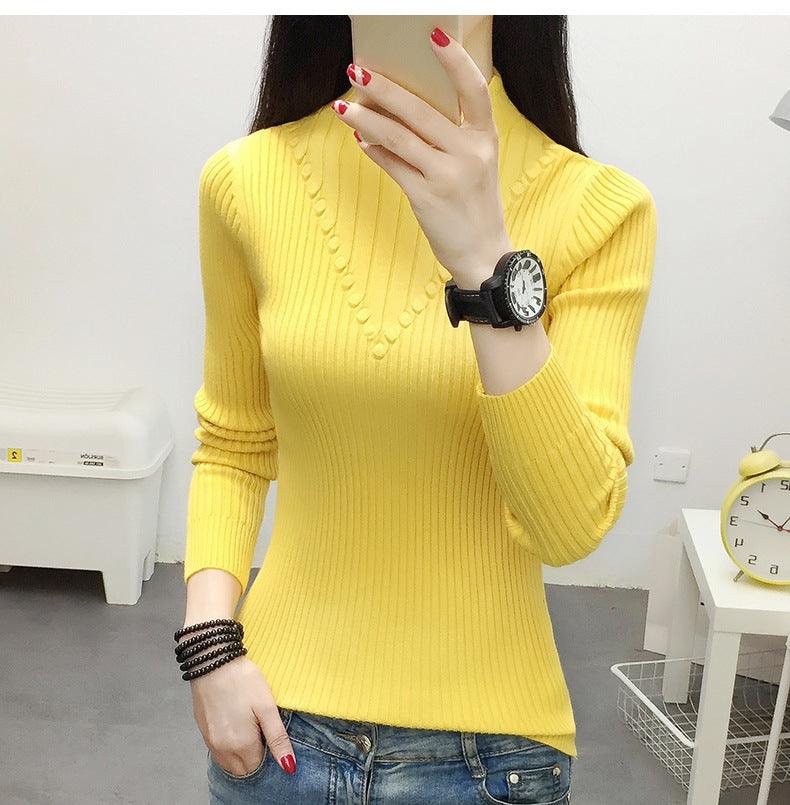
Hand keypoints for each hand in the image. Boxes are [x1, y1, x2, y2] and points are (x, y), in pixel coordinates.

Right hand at [190, 655, 295, 776]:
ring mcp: (210, 741)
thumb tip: (289, 767)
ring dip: (241, 754)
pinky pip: (218, 751)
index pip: (259, 767)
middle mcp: (222, 750)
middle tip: (261, 730)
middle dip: (255, 757)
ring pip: (229, 762)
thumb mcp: (267, 707)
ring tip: (249, 726)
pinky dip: (228, 746)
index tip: (271, 734)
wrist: (214, 661)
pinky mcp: (203, 731)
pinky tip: (235, 724)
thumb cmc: (243, 681)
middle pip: (243, 768)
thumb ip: (277, 739)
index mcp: (241, 745)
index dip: (268, 754)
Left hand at [331, 27, 511, 288]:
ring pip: (399, 136)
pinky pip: (393, 166)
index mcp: (486, 138)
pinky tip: (360, 138)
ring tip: (343, 106)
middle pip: (421, 110)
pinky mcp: (427, 198)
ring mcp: (448, 176)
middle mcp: (470, 153)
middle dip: (384, 88)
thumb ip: (450, 137)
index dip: (454, 60)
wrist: (483, 255)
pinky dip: (374, 150)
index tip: (432, 35)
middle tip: (357, 70)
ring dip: (367, 118)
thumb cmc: (474, 206)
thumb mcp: (475, 165)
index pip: (475, 89)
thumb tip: (400, 109)